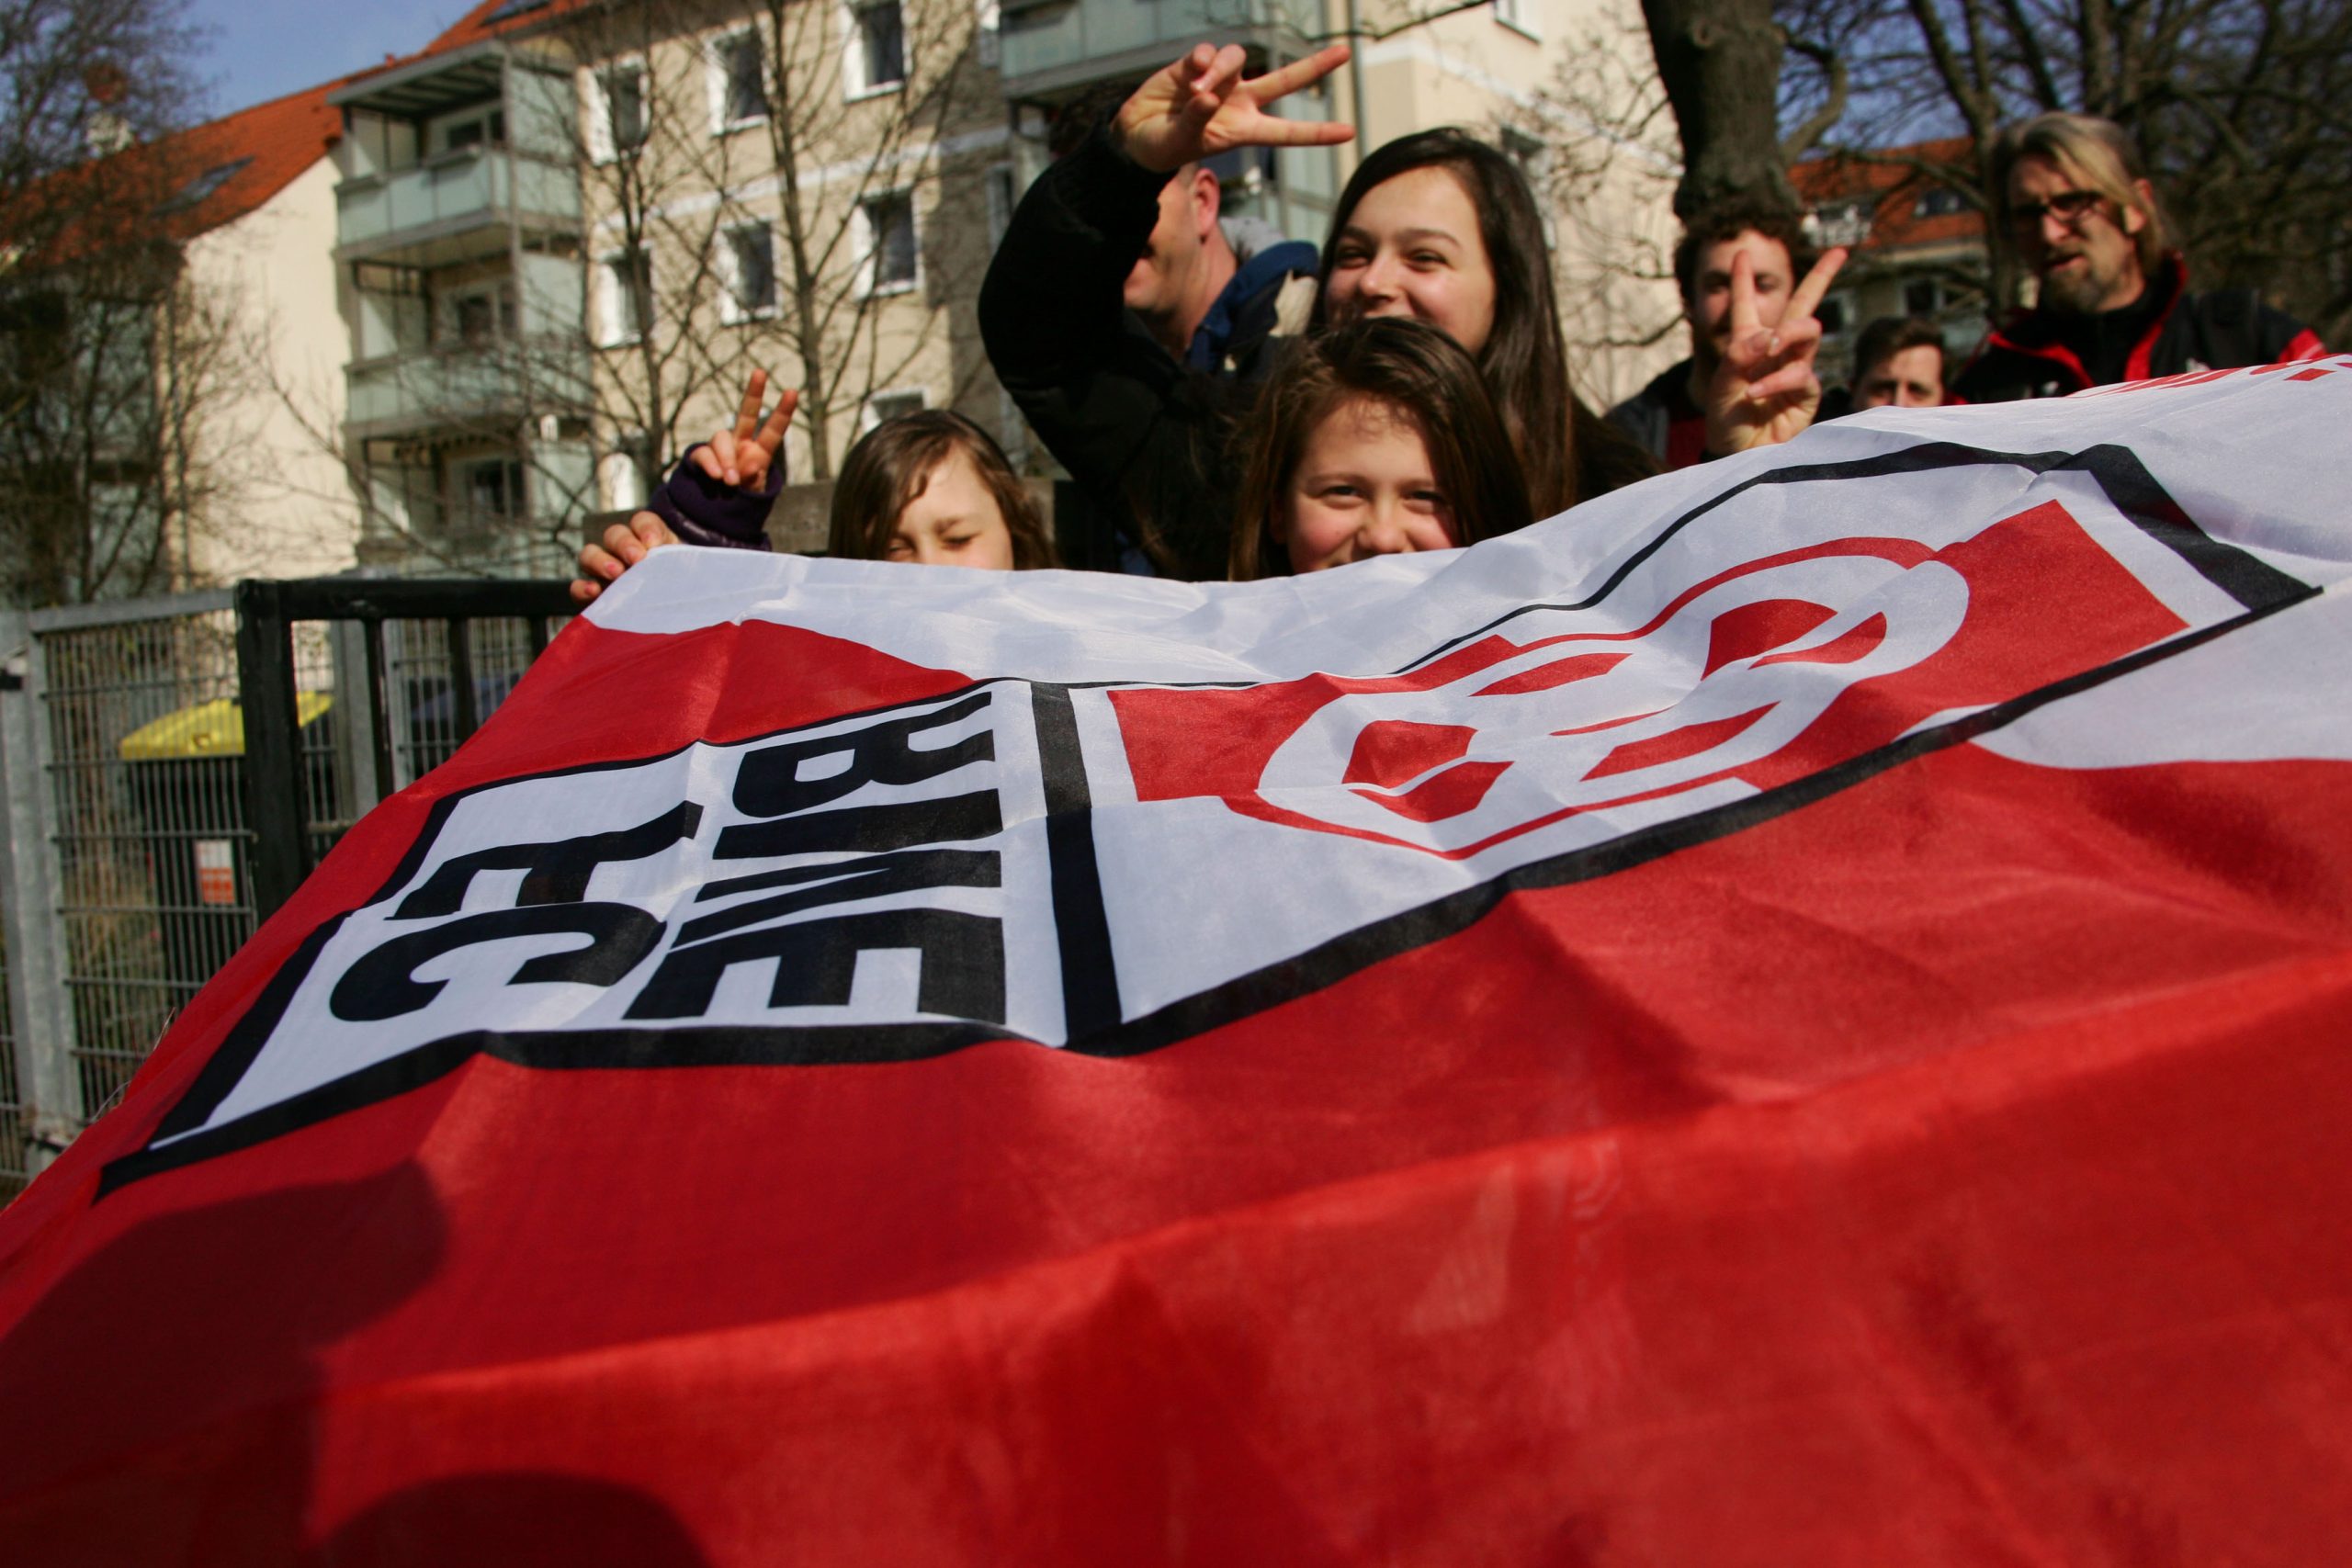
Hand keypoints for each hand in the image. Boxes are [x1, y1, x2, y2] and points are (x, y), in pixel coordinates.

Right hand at [570, 511, 679, 604]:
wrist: (678, 613)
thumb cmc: (685, 588)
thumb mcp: (690, 574)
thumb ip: (685, 566)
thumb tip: (685, 568)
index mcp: (649, 540)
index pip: (642, 522)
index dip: (646, 528)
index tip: (654, 543)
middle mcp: (622, 551)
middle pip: (614, 534)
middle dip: (624, 544)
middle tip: (637, 559)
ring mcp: (604, 572)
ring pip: (590, 554)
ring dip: (601, 561)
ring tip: (616, 574)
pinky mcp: (594, 596)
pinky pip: (578, 587)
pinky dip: (581, 587)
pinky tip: (593, 592)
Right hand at [692, 368, 798, 489]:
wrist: (716, 514)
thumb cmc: (741, 501)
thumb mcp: (754, 494)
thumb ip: (755, 480)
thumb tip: (754, 464)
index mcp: (759, 452)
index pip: (773, 430)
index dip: (783, 412)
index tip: (792, 392)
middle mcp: (740, 444)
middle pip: (747, 414)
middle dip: (754, 393)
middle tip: (760, 373)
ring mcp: (721, 450)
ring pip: (721, 438)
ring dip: (727, 458)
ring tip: (730, 481)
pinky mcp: (702, 458)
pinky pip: (703, 454)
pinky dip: (710, 464)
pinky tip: (717, 476)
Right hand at [1113, 42, 1353, 174]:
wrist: (1135, 131)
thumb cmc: (1162, 146)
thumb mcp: (1178, 144)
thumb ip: (1194, 123)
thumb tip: (1208, 95)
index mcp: (1243, 130)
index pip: (1286, 132)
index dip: (1317, 133)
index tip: (1349, 132)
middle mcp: (1239, 102)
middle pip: (1284, 81)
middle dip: (1314, 66)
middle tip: (1345, 53)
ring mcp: (1221, 80)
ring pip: (1237, 59)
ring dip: (1220, 70)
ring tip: (1195, 91)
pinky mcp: (1197, 63)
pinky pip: (1209, 52)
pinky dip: (1202, 60)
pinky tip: (1189, 72)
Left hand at [1704, 245, 1848, 455]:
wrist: (1737, 458)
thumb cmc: (1726, 422)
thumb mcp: (1722, 386)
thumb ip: (1740, 356)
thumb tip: (1769, 335)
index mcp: (1748, 344)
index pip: (1747, 305)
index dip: (1743, 279)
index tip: (1741, 252)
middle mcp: (1775, 352)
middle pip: (1803, 306)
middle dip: (1822, 276)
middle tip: (1839, 252)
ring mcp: (1794, 370)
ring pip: (1808, 330)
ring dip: (1788, 333)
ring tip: (1768, 348)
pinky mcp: (1806, 393)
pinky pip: (1800, 373)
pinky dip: (1776, 380)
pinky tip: (1756, 392)